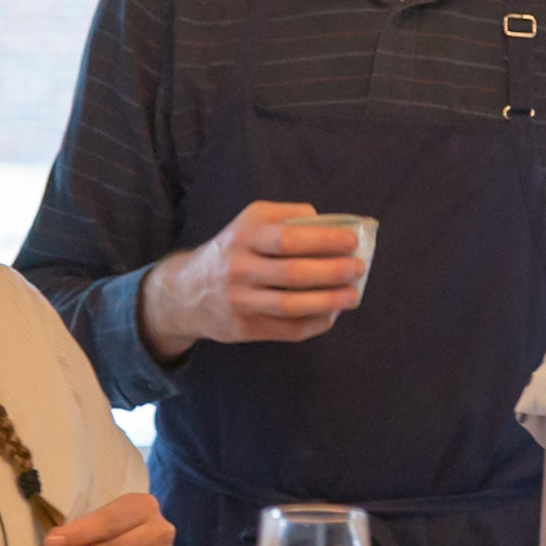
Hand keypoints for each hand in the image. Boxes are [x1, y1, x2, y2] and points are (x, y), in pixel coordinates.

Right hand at [138, 200, 362, 358]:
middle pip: (294, 274)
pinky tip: (333, 314)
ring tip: (353, 295)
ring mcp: (240, 302)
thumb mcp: (250, 221)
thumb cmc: (233, 249)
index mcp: (244, 236)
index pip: (289, 239)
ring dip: (330, 301)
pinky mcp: (244, 329)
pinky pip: (287, 330)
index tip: (352, 241)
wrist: (186, 291)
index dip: (324, 240)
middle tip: (359, 268)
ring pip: (292, 305)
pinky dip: (316, 323)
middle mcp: (239, 268)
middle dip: (333, 272)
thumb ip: (288, 216)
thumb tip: (329, 224)